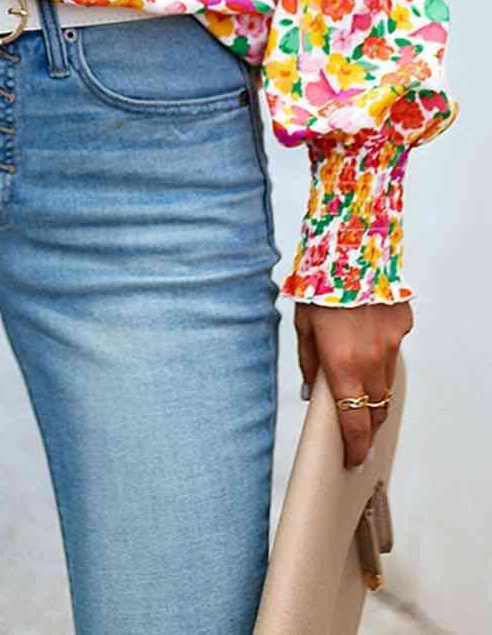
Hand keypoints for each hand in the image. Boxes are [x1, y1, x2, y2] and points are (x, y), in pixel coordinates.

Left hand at [294, 300, 411, 469]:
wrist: (350, 246)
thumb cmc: (320, 283)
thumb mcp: (302, 325)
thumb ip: (308, 362)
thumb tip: (312, 390)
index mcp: (342, 363)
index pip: (354, 422)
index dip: (355, 447)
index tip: (354, 459)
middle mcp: (371, 359)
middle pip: (376, 409)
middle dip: (367, 423)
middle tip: (357, 431)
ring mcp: (391, 343)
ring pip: (387, 382)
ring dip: (374, 391)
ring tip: (359, 388)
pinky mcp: (402, 326)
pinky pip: (392, 350)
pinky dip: (380, 353)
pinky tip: (365, 338)